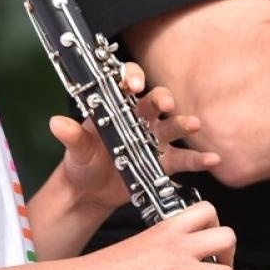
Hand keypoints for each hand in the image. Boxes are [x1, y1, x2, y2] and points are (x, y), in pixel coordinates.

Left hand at [48, 64, 220, 220]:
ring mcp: (154, 140)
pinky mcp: (163, 163)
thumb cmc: (83, 163)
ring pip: (173, 127)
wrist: (91, 192)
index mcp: (117, 109)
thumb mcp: (76, 150)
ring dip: (184, 124)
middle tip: (165, 104)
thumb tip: (57, 123)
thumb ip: (72, 137)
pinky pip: (184, 159)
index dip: (132, 77)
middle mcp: (140, 119)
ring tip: (193, 125)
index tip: (134, 84)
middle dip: (162, 99)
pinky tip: (212, 159)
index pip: (127, 83)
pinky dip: (199, 159)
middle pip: (155, 101)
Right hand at [74, 201, 256, 269]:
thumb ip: (158, 252)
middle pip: (226, 236)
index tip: (213, 241)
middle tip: (224, 267)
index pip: (206, 211)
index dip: (216, 225)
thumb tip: (167, 268)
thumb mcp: (136, 247)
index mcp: (166, 230)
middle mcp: (177, 248)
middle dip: (232, 253)